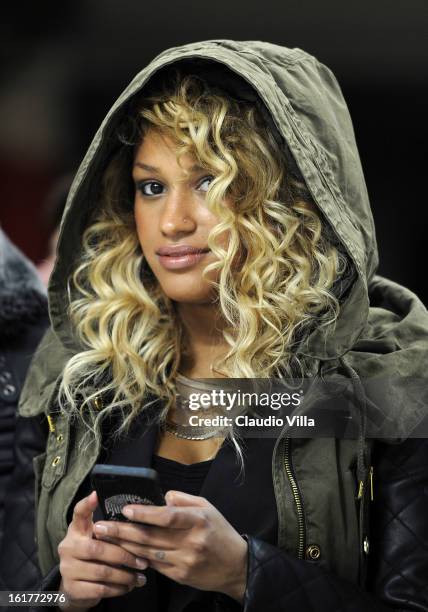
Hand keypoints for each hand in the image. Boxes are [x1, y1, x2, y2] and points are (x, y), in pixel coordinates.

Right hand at [57, 491, 147, 610]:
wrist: (74, 589)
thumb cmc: (92, 557)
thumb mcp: (95, 540)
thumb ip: (108, 530)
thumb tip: (136, 516)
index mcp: (76, 531)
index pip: (78, 514)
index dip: (86, 505)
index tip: (96, 494)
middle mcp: (68, 547)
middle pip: (98, 548)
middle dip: (124, 555)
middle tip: (143, 562)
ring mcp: (68, 569)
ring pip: (102, 571)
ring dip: (125, 575)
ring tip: (140, 577)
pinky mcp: (72, 589)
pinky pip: (100, 589)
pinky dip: (118, 589)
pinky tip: (128, 587)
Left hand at [93, 491, 247, 602]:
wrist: (236, 566)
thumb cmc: (221, 532)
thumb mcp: (208, 507)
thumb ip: (184, 500)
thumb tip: (162, 497)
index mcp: (199, 520)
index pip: (167, 517)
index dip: (145, 514)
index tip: (126, 509)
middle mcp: (191, 542)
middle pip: (151, 537)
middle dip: (122, 531)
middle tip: (101, 526)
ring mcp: (185, 561)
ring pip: (148, 553)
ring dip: (124, 545)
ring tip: (106, 538)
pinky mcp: (180, 576)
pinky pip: (154, 565)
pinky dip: (138, 558)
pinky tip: (124, 551)